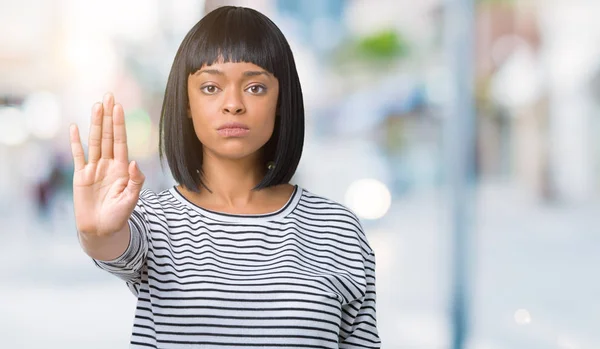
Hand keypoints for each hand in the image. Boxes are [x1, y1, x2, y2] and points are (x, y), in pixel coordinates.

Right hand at [70, 93, 144, 236]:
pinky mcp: (81, 176)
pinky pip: (78, 155)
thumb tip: (134, 162)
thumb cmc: (119, 216)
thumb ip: (135, 181)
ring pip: (94, 141)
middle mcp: (108, 164)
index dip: (119, 124)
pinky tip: (75, 127)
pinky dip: (76, 142)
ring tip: (96, 105)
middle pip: (108, 135)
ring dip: (95, 123)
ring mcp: (94, 168)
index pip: (121, 141)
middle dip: (108, 116)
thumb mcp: (131, 199)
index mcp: (122, 168)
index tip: (119, 107)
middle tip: (109, 96)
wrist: (102, 230)